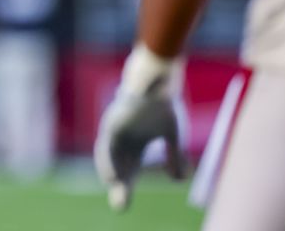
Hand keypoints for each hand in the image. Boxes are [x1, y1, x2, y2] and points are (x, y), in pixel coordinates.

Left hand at [94, 45, 187, 211]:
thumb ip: (175, 156)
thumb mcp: (173, 135)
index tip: (126, 203)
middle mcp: (122, 138)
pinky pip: (107, 145)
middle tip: (121, 204)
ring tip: (116, 189)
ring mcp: (115, 130)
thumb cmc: (165, 103)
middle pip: (117, 165)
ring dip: (110, 174)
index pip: (129, 168)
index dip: (129, 184)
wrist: (160, 80)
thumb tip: (178, 180)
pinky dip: (108, 161)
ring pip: (107, 156)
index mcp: (135, 143)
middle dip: (119, 185)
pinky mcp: (112, 123)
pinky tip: (112, 175)